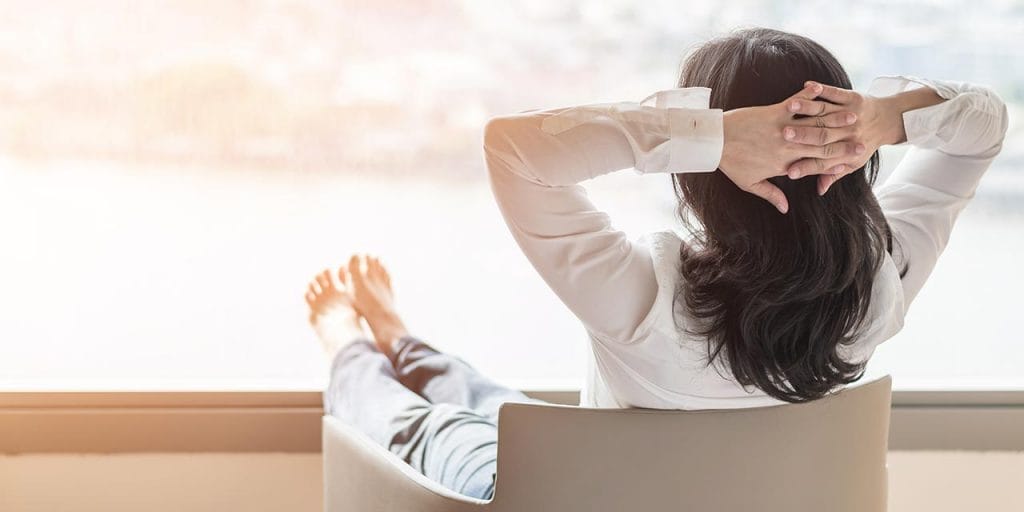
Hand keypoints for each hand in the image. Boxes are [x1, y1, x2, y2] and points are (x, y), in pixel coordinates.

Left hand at [720, 82, 861, 213]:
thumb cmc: (730, 163)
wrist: (713, 141)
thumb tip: (785, 209)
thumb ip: (771, 195)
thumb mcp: (749, 183)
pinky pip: (797, 104)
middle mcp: (787, 148)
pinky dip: (809, 97)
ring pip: (814, 124)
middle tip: (864, 140)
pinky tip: (822, 91)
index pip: (815, 166)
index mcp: (784, 165)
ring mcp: (782, 129)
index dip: (836, 164)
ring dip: (835, 119)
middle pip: (821, 146)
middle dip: (844, 143)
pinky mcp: (774, 112)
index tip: (853, 163)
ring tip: (853, 115)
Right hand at [783, 81, 901, 194]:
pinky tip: (807, 85)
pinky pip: (836, 93)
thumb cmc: (865, 144)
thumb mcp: (853, 163)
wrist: (890, 121)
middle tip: (783, 136)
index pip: (823, 162)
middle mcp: (849, 134)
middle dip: (803, 135)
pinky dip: (822, 89)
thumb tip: (819, 190)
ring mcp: (851, 114)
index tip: (789, 172)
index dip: (807, 167)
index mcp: (847, 152)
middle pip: (823, 136)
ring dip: (808, 108)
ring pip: (826, 112)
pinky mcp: (853, 98)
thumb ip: (833, 174)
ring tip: (790, 107)